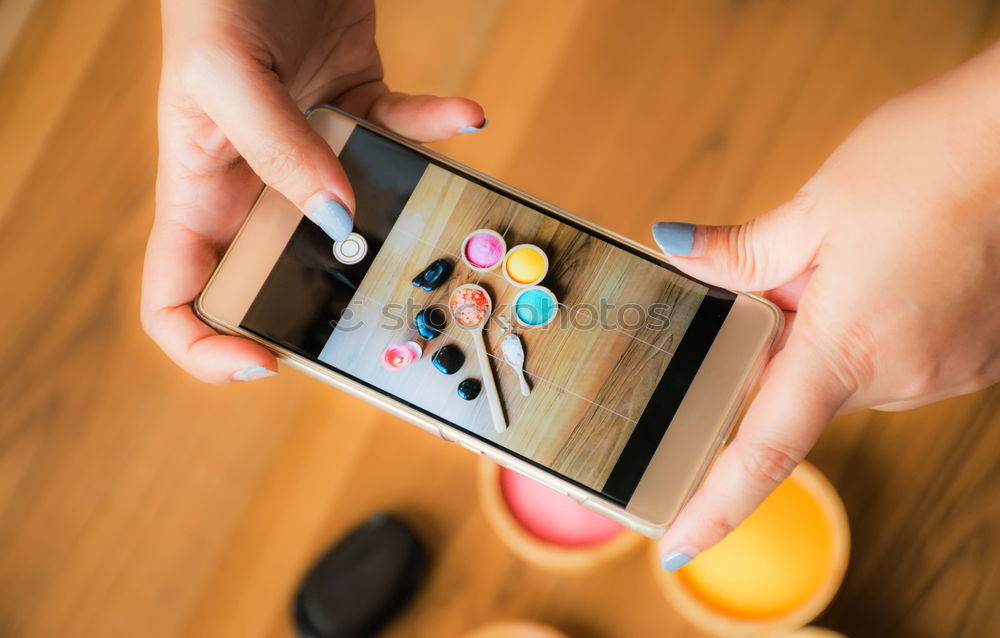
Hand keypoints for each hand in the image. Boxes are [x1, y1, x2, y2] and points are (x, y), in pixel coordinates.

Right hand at [142, 0, 484, 382]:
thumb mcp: (225, 74)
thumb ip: (277, 150)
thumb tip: (337, 220)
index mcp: (200, 192)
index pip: (178, 296)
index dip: (205, 345)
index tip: (263, 358)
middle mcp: (257, 188)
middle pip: (283, 277)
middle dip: (330, 302)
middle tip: (381, 307)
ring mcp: (313, 156)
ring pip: (360, 219)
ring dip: (405, 219)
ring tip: (445, 216)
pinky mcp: (358, 116)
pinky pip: (402, 139)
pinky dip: (436, 129)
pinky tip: (466, 116)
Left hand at [653, 42, 999, 569]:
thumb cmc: (927, 162)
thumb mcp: (815, 206)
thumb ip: (741, 253)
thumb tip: (677, 254)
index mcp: (845, 346)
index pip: (764, 451)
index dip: (714, 506)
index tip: (674, 543)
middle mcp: (903, 376)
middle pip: (806, 394)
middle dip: (784, 350)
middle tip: (794, 282)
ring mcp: (947, 373)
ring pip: (854, 376)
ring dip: (834, 336)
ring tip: (861, 263)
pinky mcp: (976, 361)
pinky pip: (900, 365)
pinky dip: (878, 333)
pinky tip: (896, 276)